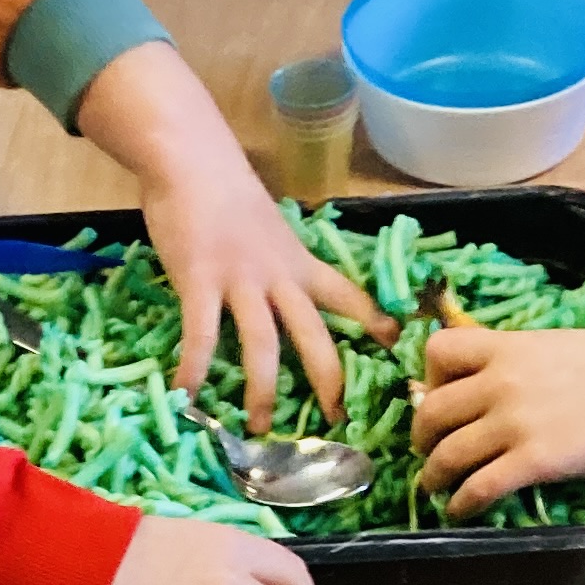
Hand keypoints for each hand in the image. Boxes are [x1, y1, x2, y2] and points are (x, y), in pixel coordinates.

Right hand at [72, 42, 391, 431]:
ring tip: (258, 427)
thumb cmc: (226, 193)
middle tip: (334, 419)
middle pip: (314, 334)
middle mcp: (279, 276)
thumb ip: (277, 262)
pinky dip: (194, 368)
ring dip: (263, 391)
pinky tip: (188, 397)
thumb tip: (278, 290)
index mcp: (299, 263)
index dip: (374, 321)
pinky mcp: (200, 281)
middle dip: (329, 380)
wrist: (191, 158)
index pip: (348, 295)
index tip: (397, 346)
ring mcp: (241, 280)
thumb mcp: (268, 230)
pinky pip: (201, 334)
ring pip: (263, 345)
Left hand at [415, 325, 584, 514]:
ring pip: (447, 453)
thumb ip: (519, 360)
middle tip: (426, 450)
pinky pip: (479, 487)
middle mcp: (502, 382)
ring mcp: (516, 423)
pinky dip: (460, 503)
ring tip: (435, 486)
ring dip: (433, 475)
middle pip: (432, 410)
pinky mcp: (534, 462)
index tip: (436, 394)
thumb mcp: (559, 346)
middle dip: (421, 436)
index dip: (428, 376)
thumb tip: (491, 378)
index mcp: (509, 347)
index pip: (440, 350)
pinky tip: (460, 510)